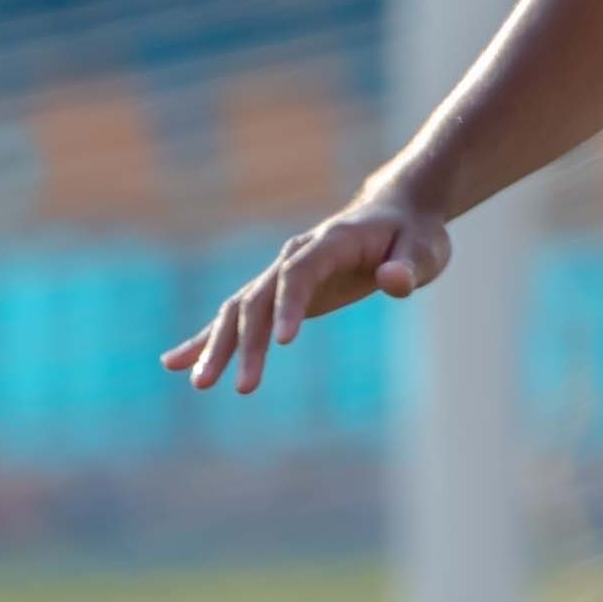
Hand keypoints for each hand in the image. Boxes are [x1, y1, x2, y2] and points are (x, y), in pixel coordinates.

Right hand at [163, 194, 448, 395]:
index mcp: (328, 242)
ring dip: (219, 346)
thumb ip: (410, 265)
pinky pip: (237, 317)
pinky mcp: (278, 293)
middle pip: (259, 299)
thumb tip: (393, 279)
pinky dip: (206, 339)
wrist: (397, 213)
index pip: (298, 274)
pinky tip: (176, 363)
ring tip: (201, 384)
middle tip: (243, 388)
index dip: (288, 306)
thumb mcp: (426, 249)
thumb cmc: (415, 235)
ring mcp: (281, 273)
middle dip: (247, 343)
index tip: (283, 343)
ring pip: (240, 310)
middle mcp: (295, 255)